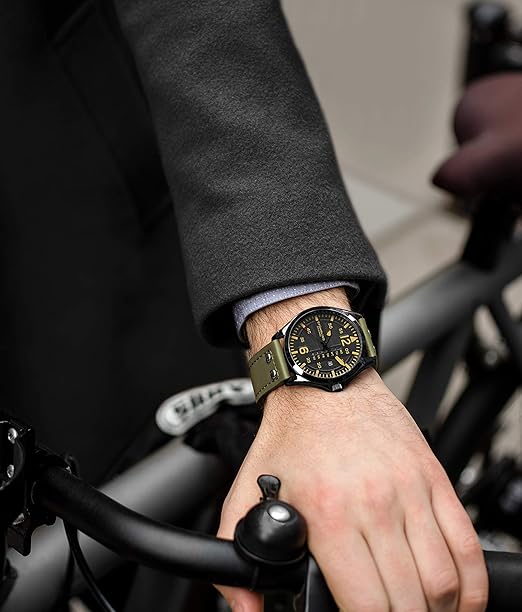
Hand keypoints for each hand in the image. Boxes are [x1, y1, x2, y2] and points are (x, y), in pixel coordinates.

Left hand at [216, 370, 487, 610]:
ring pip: (443, 582)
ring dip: (437, 610)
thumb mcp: (246, 488)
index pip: (364, 603)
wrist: (324, 379)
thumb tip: (244, 602)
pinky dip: (470, 584)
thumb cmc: (292, 434)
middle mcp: (375, 506)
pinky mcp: (432, 477)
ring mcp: (410, 492)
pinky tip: (458, 597)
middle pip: (409, 600)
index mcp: (329, 515)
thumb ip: (234, 546)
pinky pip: (466, 544)